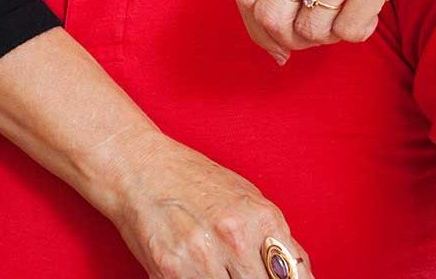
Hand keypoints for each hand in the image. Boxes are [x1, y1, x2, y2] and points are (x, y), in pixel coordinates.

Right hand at [97, 129, 314, 278]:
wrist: (137, 168)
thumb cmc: (191, 179)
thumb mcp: (245, 197)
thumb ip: (272, 235)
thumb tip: (298, 271)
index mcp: (261, 218)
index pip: (295, 276)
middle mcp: (235, 238)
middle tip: (240, 272)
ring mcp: (202, 258)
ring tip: (216, 268)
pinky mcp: (170, 272)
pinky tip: (195, 270)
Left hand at [233, 0, 435, 60]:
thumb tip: (273, 11)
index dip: (255, 29)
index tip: (275, 42)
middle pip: (271, 16)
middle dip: (286, 40)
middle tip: (310, 38)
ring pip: (312, 28)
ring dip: (328, 35)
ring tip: (348, 16)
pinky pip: (350, 29)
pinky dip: (357, 32)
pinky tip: (371, 13)